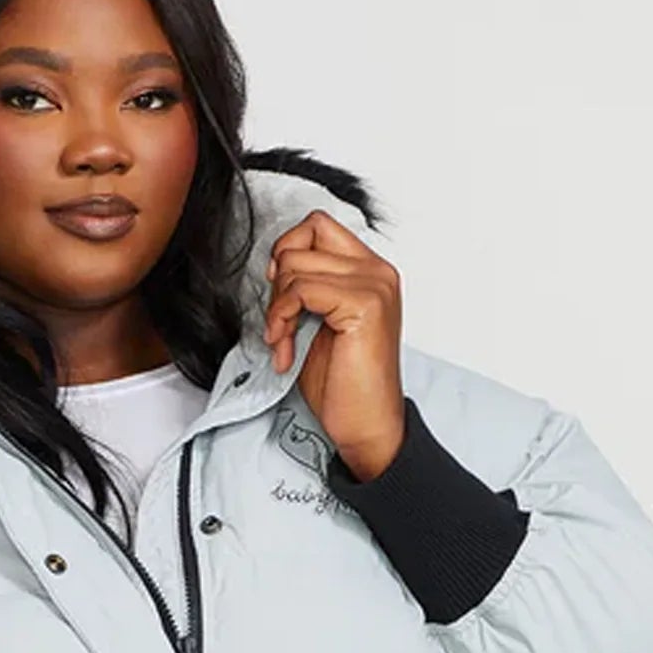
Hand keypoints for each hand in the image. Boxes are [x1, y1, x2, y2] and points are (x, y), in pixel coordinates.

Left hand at [262, 208, 406, 481]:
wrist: (367, 427)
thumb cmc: (343, 385)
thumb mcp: (317, 324)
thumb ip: (306, 288)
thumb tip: (276, 264)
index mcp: (369, 271)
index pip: (316, 226)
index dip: (287, 254)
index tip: (279, 296)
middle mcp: (377, 271)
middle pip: (301, 243)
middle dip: (276, 289)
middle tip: (279, 331)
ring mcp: (374, 285)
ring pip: (296, 265)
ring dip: (277, 309)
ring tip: (283, 345)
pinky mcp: (364, 305)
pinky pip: (301, 290)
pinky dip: (282, 319)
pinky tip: (284, 350)